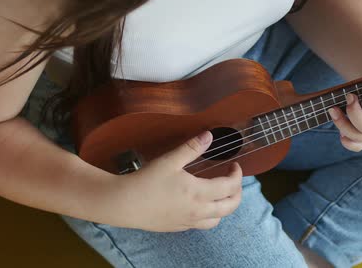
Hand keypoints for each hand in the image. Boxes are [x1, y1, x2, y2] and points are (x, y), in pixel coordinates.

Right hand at [111, 131, 242, 231]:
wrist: (123, 204)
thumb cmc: (146, 180)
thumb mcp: (170, 160)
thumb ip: (192, 148)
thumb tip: (209, 135)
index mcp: (198, 192)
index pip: (230, 187)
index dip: (237, 175)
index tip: (235, 165)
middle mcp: (198, 210)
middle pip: (231, 207)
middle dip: (238, 193)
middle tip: (234, 180)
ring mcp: (188, 221)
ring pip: (218, 219)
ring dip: (225, 206)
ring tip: (220, 193)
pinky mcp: (179, 227)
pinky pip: (203, 224)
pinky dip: (210, 215)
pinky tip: (201, 203)